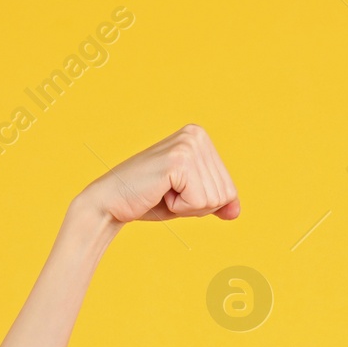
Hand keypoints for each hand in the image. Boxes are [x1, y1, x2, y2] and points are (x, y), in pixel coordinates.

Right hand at [75, 124, 240, 225]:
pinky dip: (180, 208)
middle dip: (197, 205)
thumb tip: (236, 211)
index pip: (229, 188)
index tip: (175, 190)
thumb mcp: (191, 201)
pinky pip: (199, 202)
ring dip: (188, 206)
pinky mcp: (179, 161)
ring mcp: (188, 145)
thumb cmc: (149, 200)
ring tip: (162, 191)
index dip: (203, 202)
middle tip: (167, 193)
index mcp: (201, 137)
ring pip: (214, 200)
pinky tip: (160, 192)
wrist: (111, 202)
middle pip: (224, 194)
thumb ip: (216, 203)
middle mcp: (197, 135)